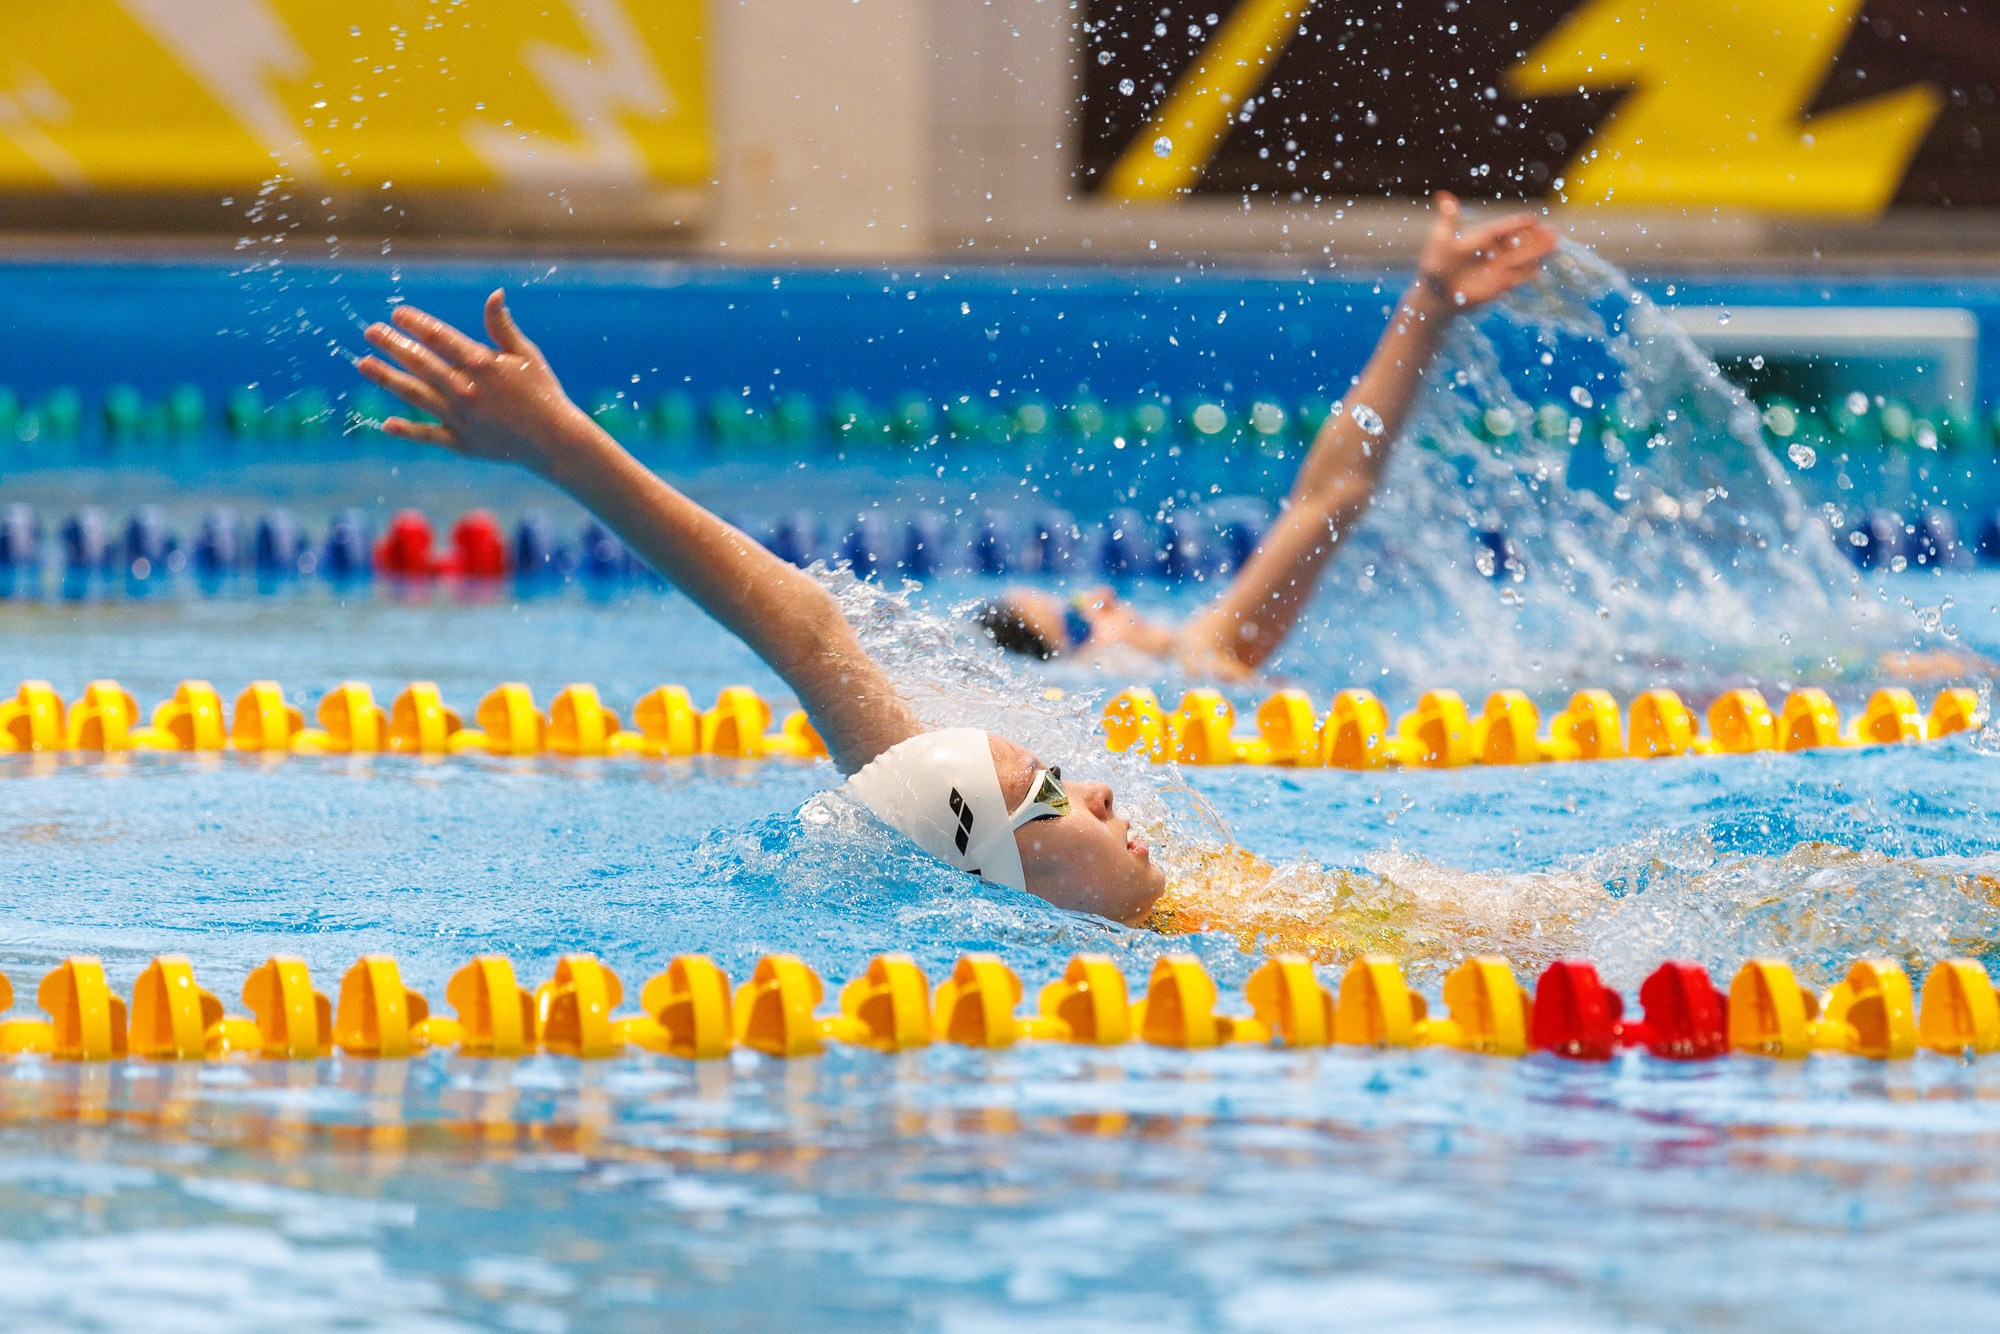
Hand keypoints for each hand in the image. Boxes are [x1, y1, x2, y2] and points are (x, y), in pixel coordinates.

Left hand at [356, 291, 595, 475]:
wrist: (556, 442)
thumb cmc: (544, 393)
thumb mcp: (526, 355)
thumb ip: (502, 326)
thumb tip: (494, 293)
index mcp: (483, 364)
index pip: (440, 338)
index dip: (416, 323)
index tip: (396, 313)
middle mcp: (466, 390)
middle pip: (420, 363)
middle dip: (392, 344)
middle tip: (371, 331)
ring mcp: (461, 418)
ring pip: (415, 395)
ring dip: (387, 378)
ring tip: (363, 364)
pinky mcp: (462, 443)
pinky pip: (429, 435)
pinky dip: (407, 431)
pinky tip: (385, 423)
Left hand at [1414, 192, 1557, 312]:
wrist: (1436, 294)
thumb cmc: (1435, 265)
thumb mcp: (1440, 240)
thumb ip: (1448, 220)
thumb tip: (1442, 195)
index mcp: (1481, 236)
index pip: (1503, 228)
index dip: (1517, 224)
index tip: (1532, 220)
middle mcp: (1493, 250)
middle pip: (1518, 241)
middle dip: (1536, 237)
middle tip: (1554, 231)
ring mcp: (1498, 267)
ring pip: (1522, 258)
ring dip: (1538, 252)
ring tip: (1555, 244)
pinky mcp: (1499, 284)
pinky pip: (1516, 278)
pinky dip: (1527, 274)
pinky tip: (1540, 269)